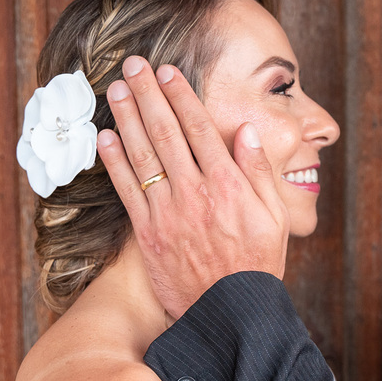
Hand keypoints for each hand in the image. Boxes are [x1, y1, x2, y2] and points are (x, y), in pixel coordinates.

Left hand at [97, 57, 289, 318]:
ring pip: (143, 155)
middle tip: (134, 66)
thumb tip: (246, 132)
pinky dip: (115, 162)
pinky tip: (105, 137)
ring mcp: (168, 213)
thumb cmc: (257, 265)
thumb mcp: (275, 218)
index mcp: (228, 186)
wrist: (229, 314)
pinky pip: (128, 190)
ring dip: (127, 118)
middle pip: (167, 133)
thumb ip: (258, 173)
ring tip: (117, 90)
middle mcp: (195, 193)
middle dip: (149, 95)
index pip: (200, 129)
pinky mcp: (148, 233)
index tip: (168, 72)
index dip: (181, 96)